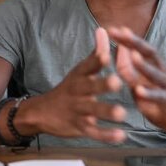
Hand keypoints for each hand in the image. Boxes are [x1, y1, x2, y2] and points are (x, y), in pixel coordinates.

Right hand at [30, 27, 126, 142]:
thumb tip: (103, 29)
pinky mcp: (80, 127)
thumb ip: (96, 52)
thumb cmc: (70, 88)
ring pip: (92, 111)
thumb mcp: (80, 70)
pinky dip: (106, 135)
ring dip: (107, 112)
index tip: (107, 54)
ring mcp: (78, 110)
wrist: (43, 112)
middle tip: (116, 82)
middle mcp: (78, 91)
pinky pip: (94, 132)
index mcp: (80, 76)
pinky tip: (121, 136)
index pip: (88, 66)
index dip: (97, 60)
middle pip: (90, 88)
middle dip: (102, 85)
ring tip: (122, 113)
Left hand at [108, 26, 165, 136]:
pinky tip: (138, 90)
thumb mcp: (140, 83)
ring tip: (132, 55)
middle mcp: (162, 71)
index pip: (139, 47)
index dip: (126, 38)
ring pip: (156, 72)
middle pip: (149, 52)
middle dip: (134, 42)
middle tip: (120, 32)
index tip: (111, 28)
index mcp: (154, 65)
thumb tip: (117, 50)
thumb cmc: (159, 100)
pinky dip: (149, 93)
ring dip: (143, 64)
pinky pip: (159, 96)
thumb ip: (129, 69)